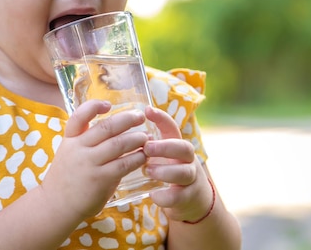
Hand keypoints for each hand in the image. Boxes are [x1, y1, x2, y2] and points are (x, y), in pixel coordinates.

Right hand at [40, 100, 148, 220]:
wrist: (55, 205)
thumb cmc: (67, 177)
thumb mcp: (69, 152)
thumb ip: (86, 140)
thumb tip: (115, 127)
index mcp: (70, 139)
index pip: (80, 116)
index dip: (94, 106)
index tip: (108, 104)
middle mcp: (78, 148)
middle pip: (106, 127)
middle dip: (127, 119)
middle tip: (140, 116)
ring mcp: (89, 164)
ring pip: (118, 144)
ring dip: (136, 138)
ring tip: (145, 137)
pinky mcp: (100, 179)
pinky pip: (123, 164)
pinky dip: (136, 158)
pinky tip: (143, 156)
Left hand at [143, 106, 213, 222]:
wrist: (191, 199)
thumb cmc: (169, 171)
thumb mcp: (162, 156)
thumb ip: (148, 145)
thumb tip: (120, 128)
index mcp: (177, 146)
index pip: (173, 127)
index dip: (162, 118)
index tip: (147, 110)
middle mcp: (187, 160)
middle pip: (185, 148)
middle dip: (166, 147)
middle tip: (147, 147)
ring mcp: (191, 178)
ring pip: (184, 172)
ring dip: (165, 171)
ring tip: (148, 171)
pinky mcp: (189, 197)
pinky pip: (179, 196)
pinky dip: (165, 196)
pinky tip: (153, 195)